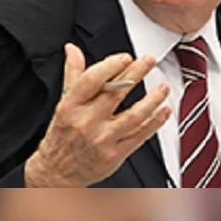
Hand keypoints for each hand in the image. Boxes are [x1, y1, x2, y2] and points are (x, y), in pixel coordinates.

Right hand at [24, 44, 171, 186]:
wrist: (57, 172)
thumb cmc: (62, 134)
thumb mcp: (63, 103)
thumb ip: (72, 74)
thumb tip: (72, 49)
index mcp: (71, 106)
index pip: (91, 80)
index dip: (110, 66)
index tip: (125, 57)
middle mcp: (86, 122)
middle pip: (115, 93)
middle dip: (135, 74)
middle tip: (149, 61)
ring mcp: (102, 139)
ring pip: (133, 115)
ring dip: (152, 99)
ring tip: (163, 87)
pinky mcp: (115, 154)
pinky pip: (139, 135)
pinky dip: (154, 122)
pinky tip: (164, 111)